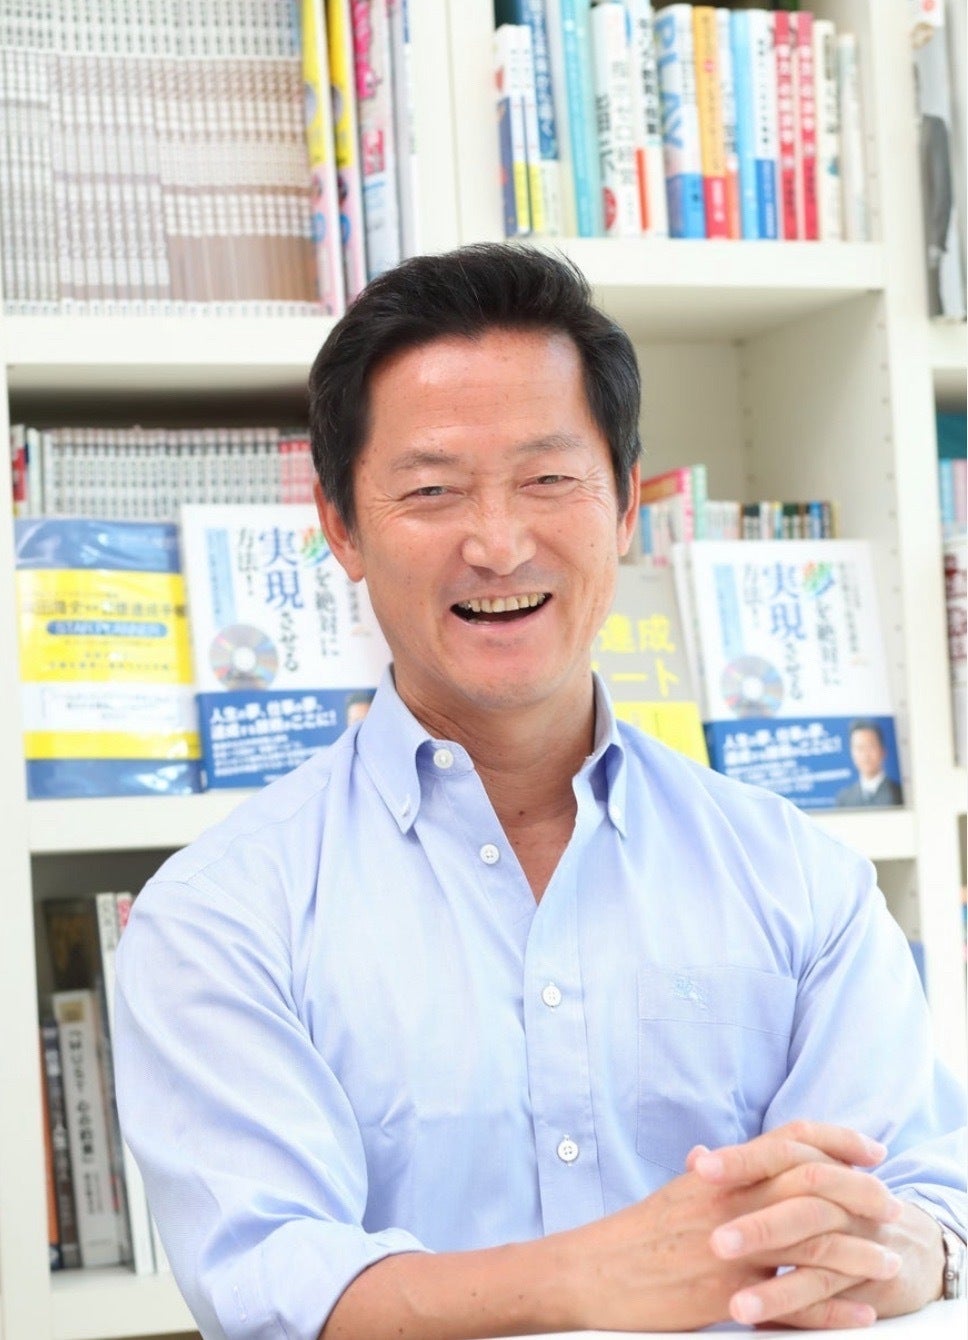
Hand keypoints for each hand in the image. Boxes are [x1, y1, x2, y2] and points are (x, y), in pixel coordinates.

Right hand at [561, 1122, 898, 1331]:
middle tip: (890, 1205)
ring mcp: (730, 1247)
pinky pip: (792, 1302)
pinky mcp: (726, 1293)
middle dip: (859, 1192)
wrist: (594, 1272)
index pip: (788, 1140)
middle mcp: (730, 1201)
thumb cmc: (633, 1235)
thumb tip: (708, 1154)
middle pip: (810, 1182)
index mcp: (720, 1173)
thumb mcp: (671, 1194)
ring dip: (858, 1252)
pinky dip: (831, 1310)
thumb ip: (702, 1175)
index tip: (870, 1149)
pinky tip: (858, 1313)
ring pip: (810, 1241)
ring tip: (887, 1263)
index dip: (836, 1139)